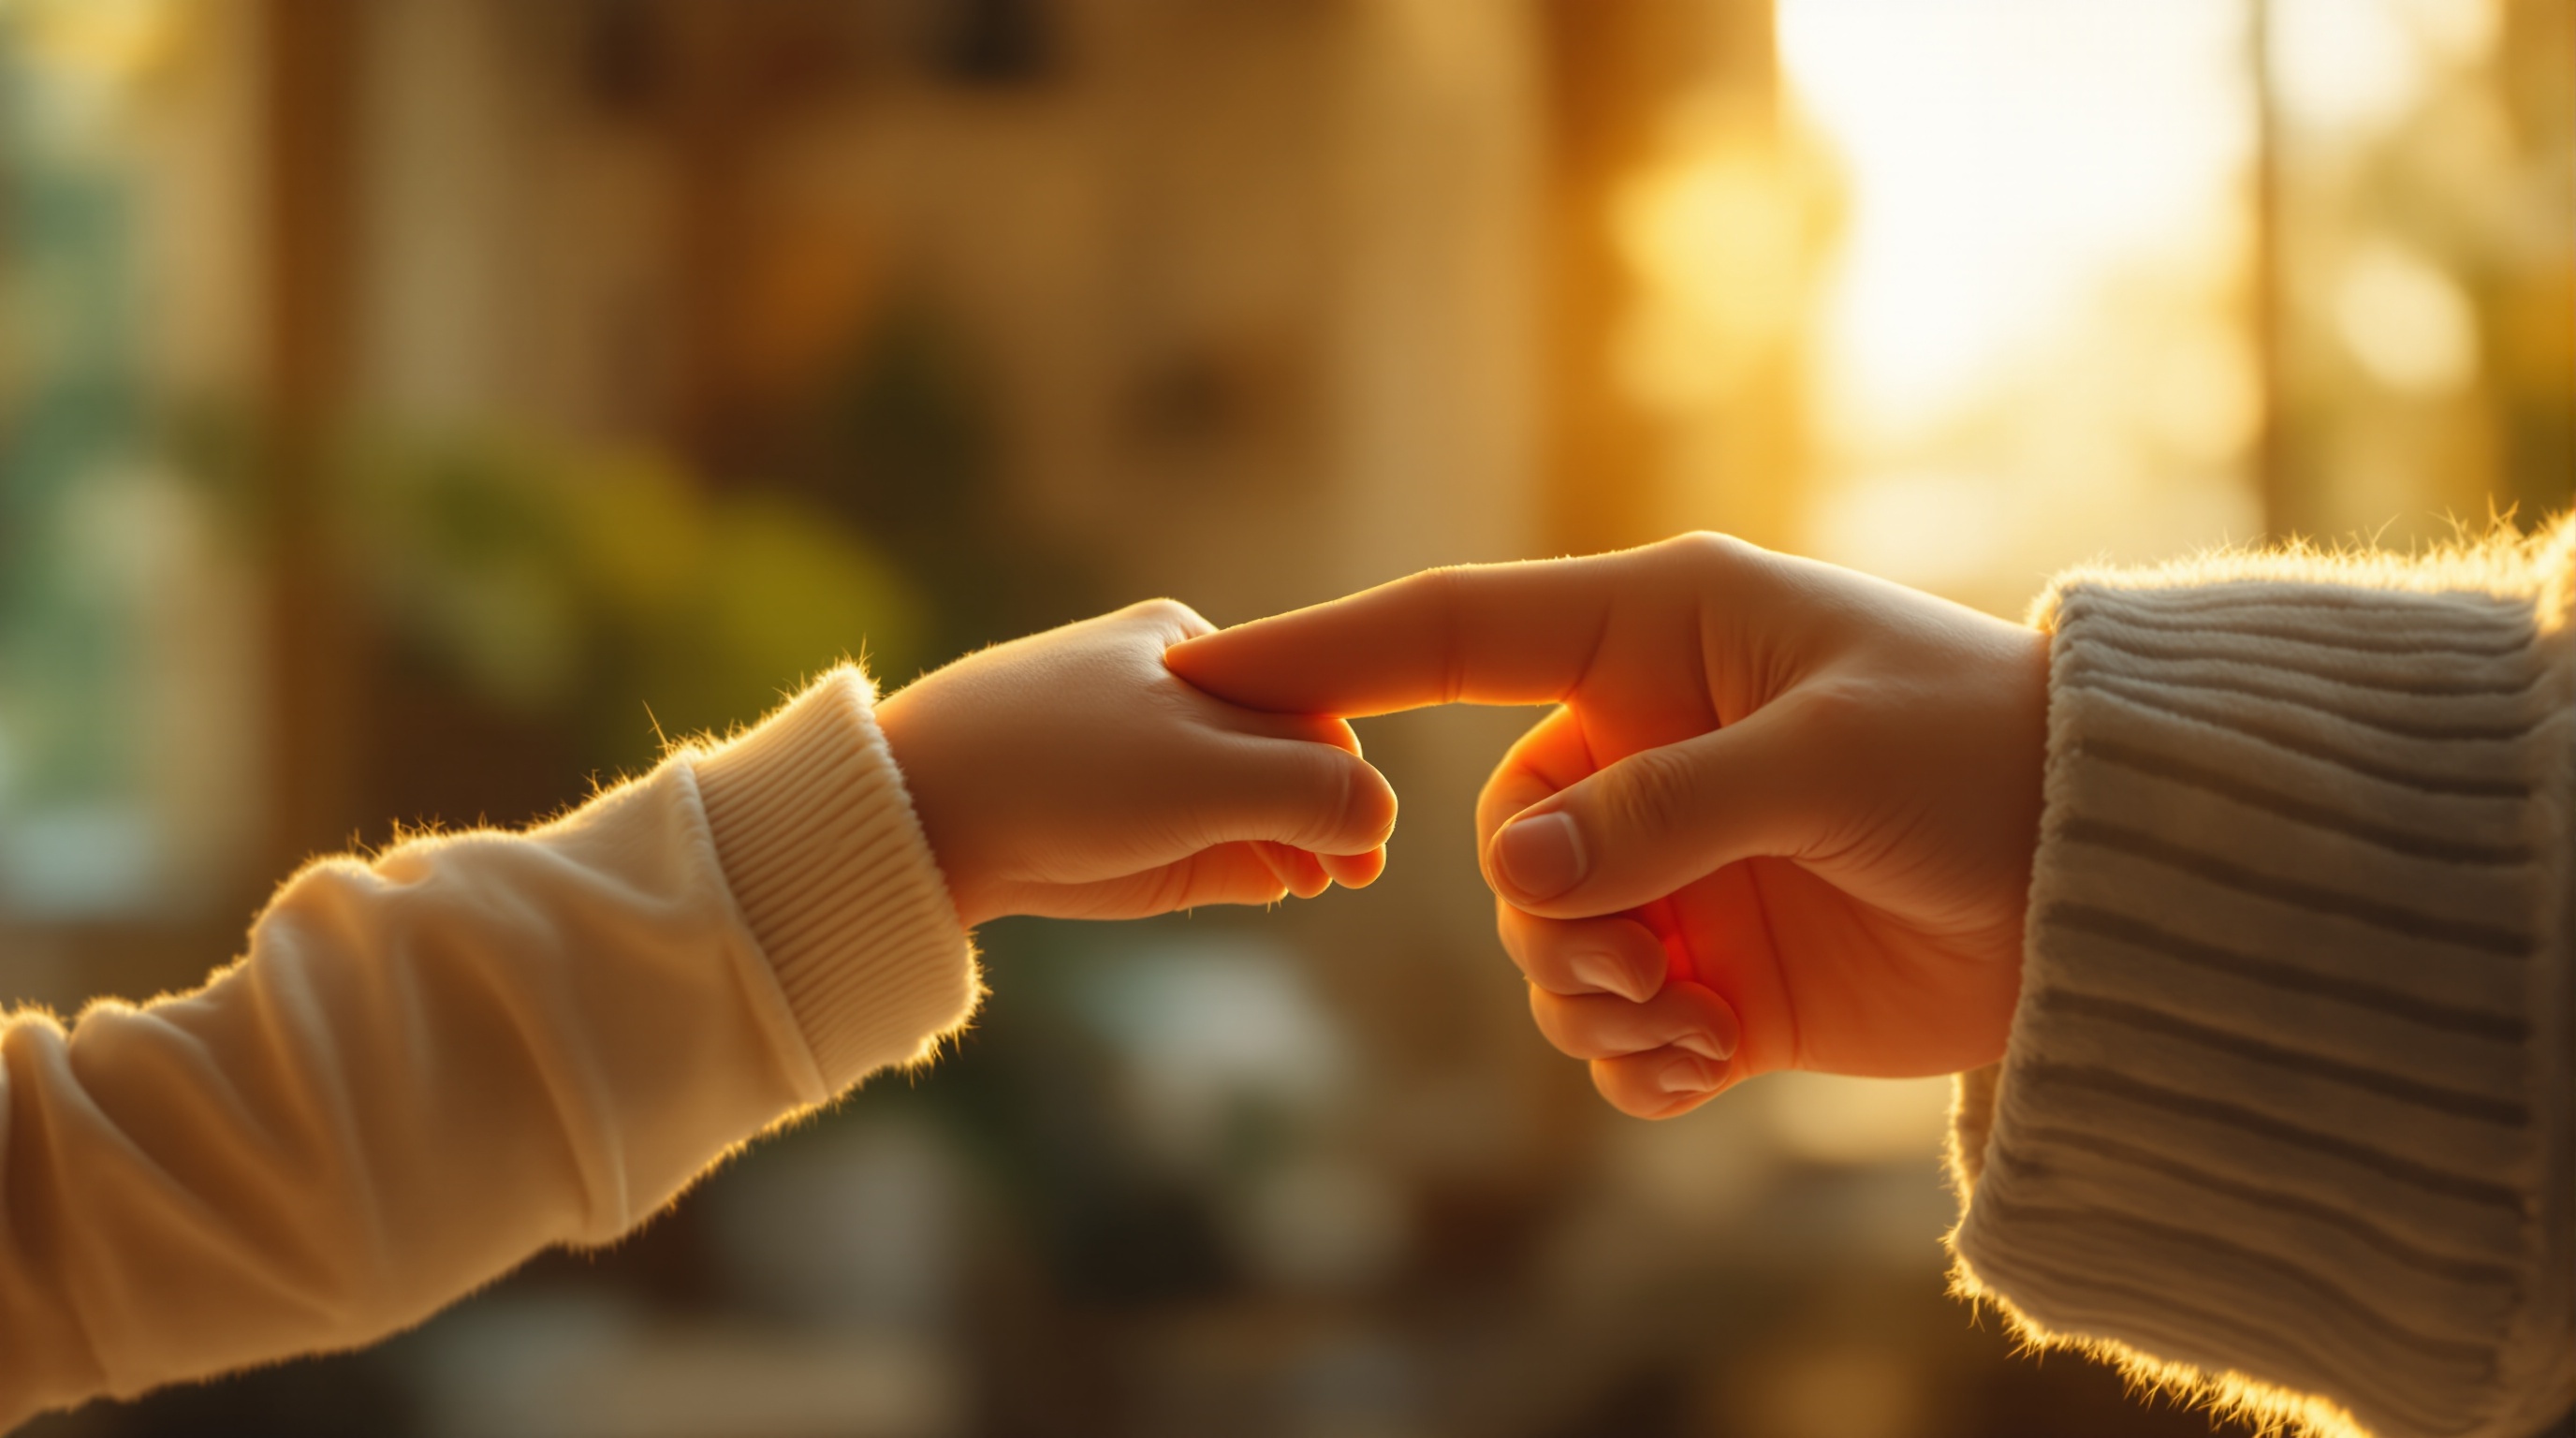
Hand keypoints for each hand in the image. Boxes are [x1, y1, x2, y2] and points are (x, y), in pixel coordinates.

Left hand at [878, 600, 1397, 926]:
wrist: (919, 818)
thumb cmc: (1058, 770)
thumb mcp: (1201, 772)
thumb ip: (1305, 792)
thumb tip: (1382, 818)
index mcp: (1198, 650)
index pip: (1310, 714)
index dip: (1349, 779)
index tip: (1368, 848)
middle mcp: (1177, 700)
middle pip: (1288, 762)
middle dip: (1325, 817)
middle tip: (1348, 877)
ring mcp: (1149, 767)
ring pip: (1254, 808)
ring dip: (1294, 847)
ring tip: (1309, 883)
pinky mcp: (1125, 826)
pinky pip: (1212, 844)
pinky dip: (1247, 866)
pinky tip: (1269, 887)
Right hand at [1166, 534, 2047, 1116]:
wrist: (2113, 882)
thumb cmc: (1988, 763)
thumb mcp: (1827, 761)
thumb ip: (1665, 809)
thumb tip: (1517, 876)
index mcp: (1659, 635)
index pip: (1451, 631)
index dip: (1323, 648)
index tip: (1201, 670)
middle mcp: (1647, 738)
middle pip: (1498, 834)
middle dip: (1543, 918)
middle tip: (1633, 966)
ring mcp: (1679, 856)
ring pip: (1545, 939)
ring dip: (1587, 998)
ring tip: (1683, 1021)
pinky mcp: (1716, 963)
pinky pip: (1610, 1024)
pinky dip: (1631, 1060)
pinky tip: (1702, 1068)